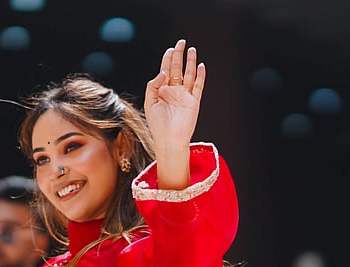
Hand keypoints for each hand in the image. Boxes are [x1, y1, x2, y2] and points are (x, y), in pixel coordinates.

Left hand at [144, 39, 205, 186]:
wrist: (169, 140)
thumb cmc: (157, 125)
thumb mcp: (149, 102)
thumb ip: (153, 85)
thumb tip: (163, 72)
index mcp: (162, 91)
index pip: (165, 71)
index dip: (167, 59)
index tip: (169, 49)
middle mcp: (174, 92)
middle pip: (177, 69)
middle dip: (178, 55)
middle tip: (181, 42)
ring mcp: (185, 96)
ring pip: (189, 75)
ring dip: (190, 62)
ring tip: (192, 49)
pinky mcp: (194, 102)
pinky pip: (198, 86)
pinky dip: (200, 76)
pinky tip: (201, 66)